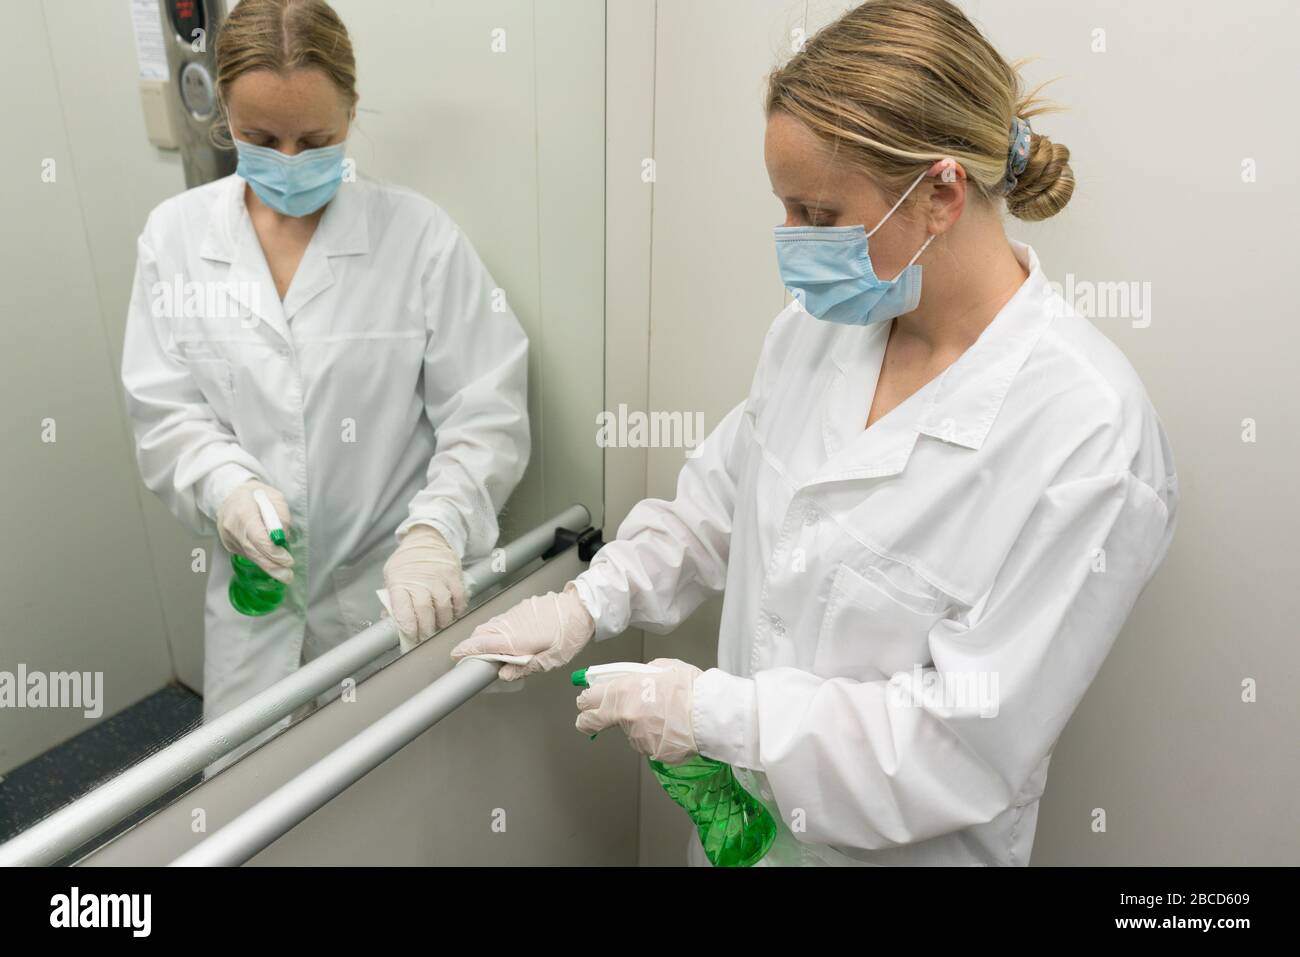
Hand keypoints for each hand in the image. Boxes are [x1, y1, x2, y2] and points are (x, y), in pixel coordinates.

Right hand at [217, 480, 293, 582]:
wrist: (230, 494)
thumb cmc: (256, 495)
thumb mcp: (275, 498)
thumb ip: (281, 517)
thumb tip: (283, 538)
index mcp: (244, 512)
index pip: (259, 538)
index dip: (274, 553)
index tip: (288, 560)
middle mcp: (232, 527)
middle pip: (253, 552)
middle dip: (273, 567)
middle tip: (288, 577)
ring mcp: (227, 537)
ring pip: (251, 556)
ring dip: (268, 565)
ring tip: (284, 571)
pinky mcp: (228, 544)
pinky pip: (247, 554)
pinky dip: (260, 557)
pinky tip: (268, 556)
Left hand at [382, 525, 466, 642]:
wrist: (426, 539)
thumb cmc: (407, 562)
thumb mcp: (392, 577)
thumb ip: (391, 599)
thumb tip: (388, 621)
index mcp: (400, 583)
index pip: (402, 609)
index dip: (407, 625)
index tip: (411, 635)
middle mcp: (420, 580)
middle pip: (424, 610)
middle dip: (426, 629)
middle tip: (426, 637)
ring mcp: (439, 578)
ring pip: (443, 606)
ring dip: (442, 622)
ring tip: (439, 627)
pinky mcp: (454, 576)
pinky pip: (459, 598)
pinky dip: (458, 610)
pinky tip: (453, 614)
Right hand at [450, 582, 594, 680]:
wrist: (582, 608)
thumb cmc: (570, 634)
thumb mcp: (551, 660)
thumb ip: (525, 668)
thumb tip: (504, 674)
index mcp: (516, 639)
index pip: (481, 644)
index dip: (466, 650)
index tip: (457, 656)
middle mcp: (511, 623)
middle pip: (482, 632)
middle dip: (473, 644)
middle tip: (474, 658)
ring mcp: (515, 613)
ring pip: (492, 624)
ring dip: (487, 636)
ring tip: (492, 651)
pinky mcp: (522, 607)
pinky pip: (503, 618)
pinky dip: (499, 628)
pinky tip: (508, 637)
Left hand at [575, 658, 701, 763]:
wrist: (711, 714)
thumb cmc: (689, 687)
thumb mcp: (661, 668)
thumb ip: (640, 677)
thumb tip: (633, 681)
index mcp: (623, 692)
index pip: (588, 700)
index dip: (585, 702)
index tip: (585, 703)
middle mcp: (624, 717)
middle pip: (593, 722)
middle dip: (588, 721)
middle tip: (591, 720)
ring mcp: (637, 738)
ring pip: (629, 731)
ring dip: (638, 725)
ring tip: (665, 715)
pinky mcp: (651, 753)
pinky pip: (648, 742)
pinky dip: (656, 736)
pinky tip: (672, 727)